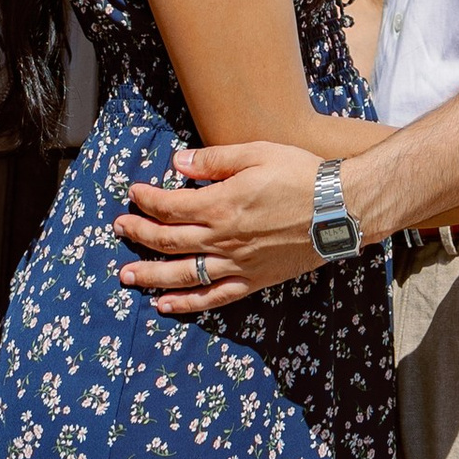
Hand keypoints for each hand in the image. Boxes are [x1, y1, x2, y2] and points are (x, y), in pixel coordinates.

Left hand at [115, 141, 327, 314]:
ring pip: (182, 274)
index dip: (147, 199)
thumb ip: (215, 160)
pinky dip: (185, 304)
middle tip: (119, 227)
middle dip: (138, 233)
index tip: (133, 192)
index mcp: (221, 204)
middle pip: (168, 240)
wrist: (339, 208)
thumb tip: (178, 163)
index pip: (170, 205)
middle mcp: (222, 238)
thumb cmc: (300, 174)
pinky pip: (212, 298)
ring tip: (126, 275)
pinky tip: (165, 305)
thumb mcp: (257, 153)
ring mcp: (236, 264)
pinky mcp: (252, 281)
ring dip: (149, 274)